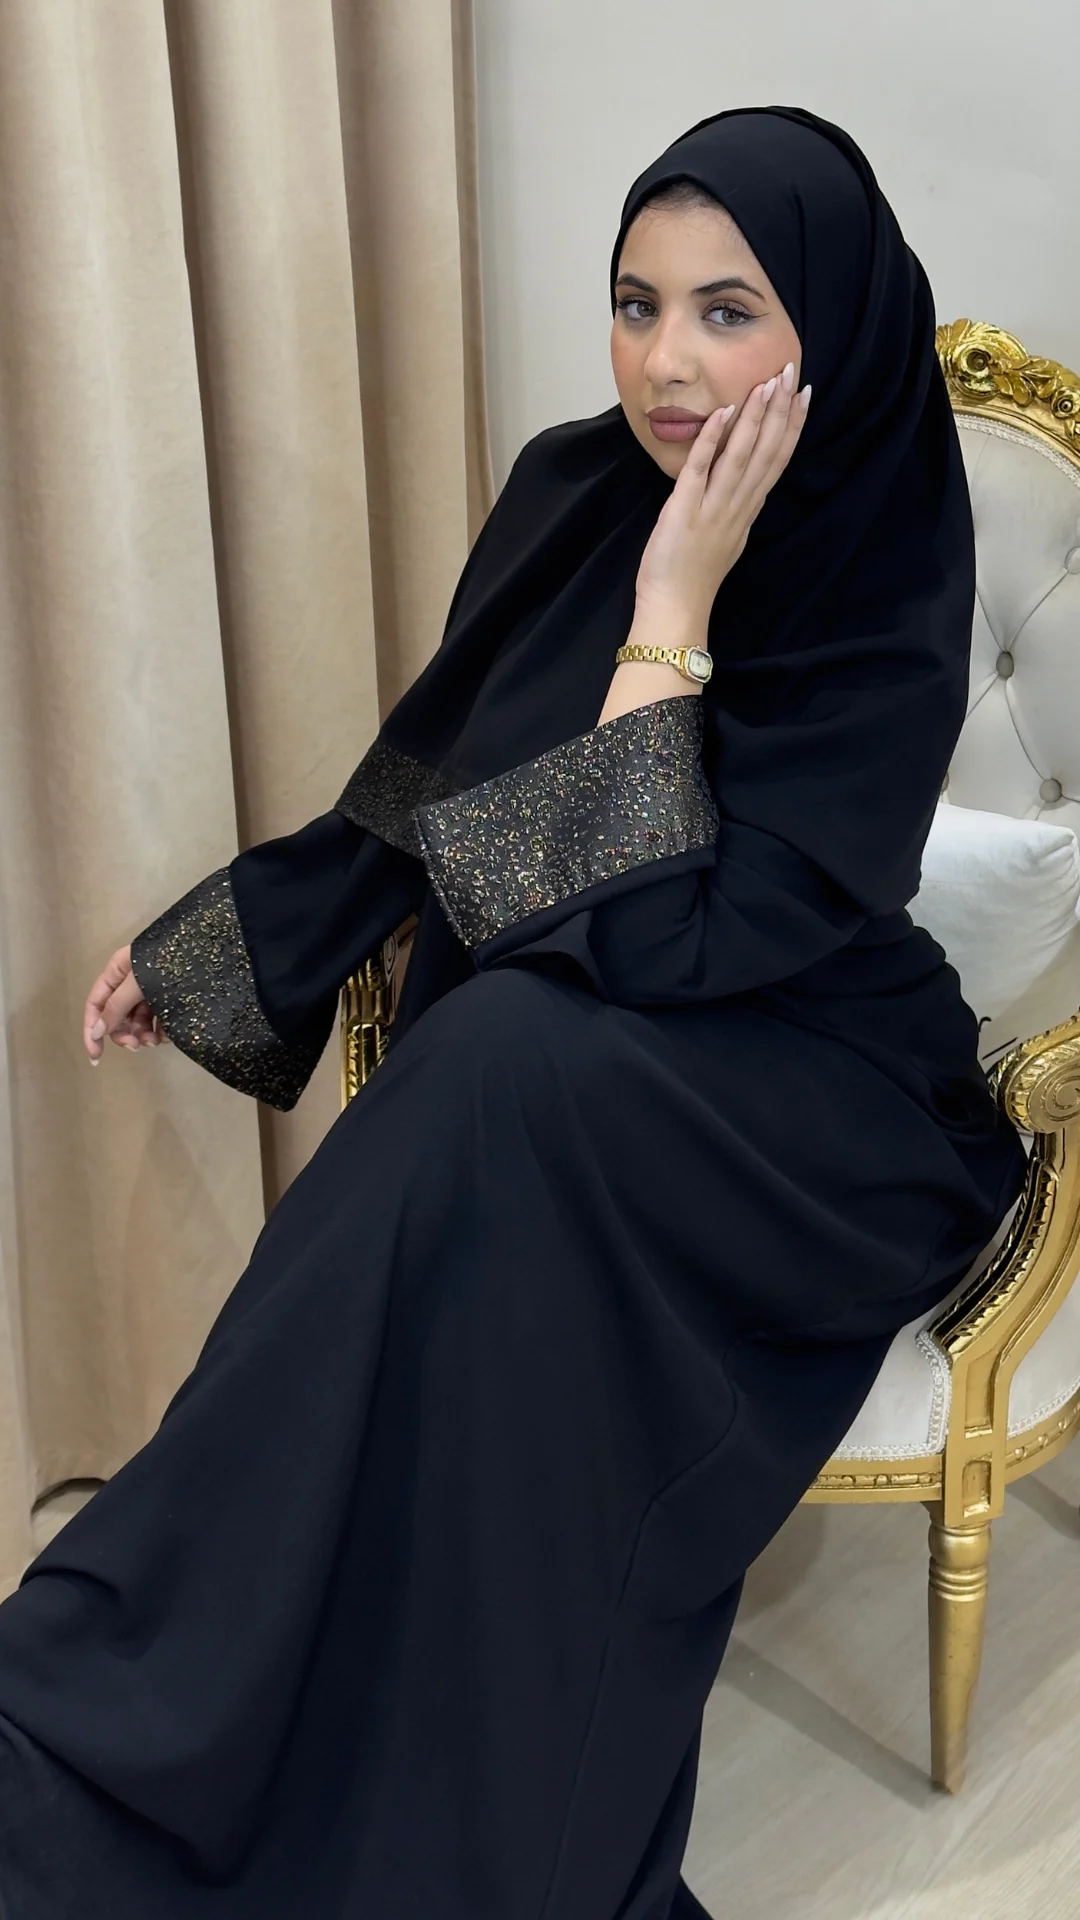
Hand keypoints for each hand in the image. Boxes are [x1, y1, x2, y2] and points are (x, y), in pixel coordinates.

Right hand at [83, 945, 167, 1062]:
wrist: (207, 950)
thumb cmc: (169, 961)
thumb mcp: (139, 982)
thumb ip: (117, 1006)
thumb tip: (96, 1032)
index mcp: (118, 971)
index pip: (95, 1003)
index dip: (92, 1030)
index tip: (96, 1056)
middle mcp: (132, 982)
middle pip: (117, 1016)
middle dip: (124, 1034)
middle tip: (135, 1047)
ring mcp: (151, 991)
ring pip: (138, 1021)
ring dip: (143, 1035)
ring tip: (156, 1041)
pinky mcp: (170, 999)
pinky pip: (158, 1021)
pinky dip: (160, 1031)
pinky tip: (168, 1036)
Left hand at [634, 363, 810, 629]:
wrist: (675, 609)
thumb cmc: (692, 576)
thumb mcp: (724, 536)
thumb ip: (734, 505)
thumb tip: (740, 477)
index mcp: (747, 511)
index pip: (777, 460)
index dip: (793, 425)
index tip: (805, 394)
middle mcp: (737, 506)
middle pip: (767, 452)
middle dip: (781, 410)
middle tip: (792, 372)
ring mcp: (713, 508)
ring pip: (742, 457)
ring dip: (755, 418)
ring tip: (767, 383)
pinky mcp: (685, 510)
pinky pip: (701, 469)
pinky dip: (713, 440)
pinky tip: (723, 412)